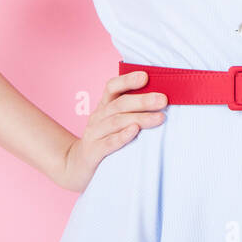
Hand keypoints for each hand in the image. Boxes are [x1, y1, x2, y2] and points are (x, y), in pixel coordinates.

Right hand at [52, 70, 166, 192]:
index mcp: (104, 106)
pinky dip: (122, 136)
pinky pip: (108, 142)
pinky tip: (135, 131)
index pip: (112, 87)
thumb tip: (163, 98)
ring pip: (117, 122)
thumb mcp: (115, 121)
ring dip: (140, 118)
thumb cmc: (106, 139)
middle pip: (120, 104)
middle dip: (143, 100)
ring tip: (160, 117)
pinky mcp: (93, 152)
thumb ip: (132, 110)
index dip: (127, 80)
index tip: (145, 76)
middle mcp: (98, 117)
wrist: (78, 166)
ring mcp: (94, 134)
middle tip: (163, 99)